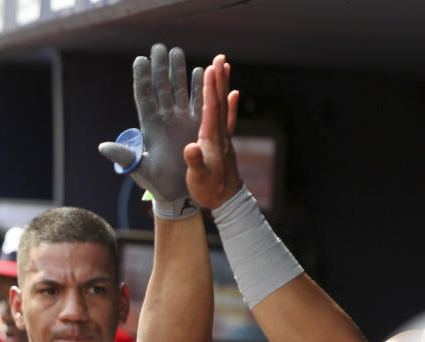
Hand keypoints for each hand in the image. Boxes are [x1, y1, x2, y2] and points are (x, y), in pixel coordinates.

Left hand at [98, 44, 202, 209]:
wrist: (179, 194)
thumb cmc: (155, 185)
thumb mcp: (138, 170)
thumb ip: (124, 156)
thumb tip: (102, 147)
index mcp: (149, 126)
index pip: (144, 96)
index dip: (142, 78)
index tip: (140, 59)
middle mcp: (164, 119)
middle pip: (162, 86)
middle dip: (160, 66)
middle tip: (158, 46)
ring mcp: (181, 120)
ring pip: (179, 89)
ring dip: (178, 70)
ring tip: (176, 51)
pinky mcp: (196, 125)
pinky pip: (198, 101)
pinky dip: (200, 86)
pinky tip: (201, 70)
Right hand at [184, 54, 241, 208]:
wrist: (226, 200)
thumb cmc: (208, 190)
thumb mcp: (197, 178)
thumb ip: (194, 163)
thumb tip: (191, 148)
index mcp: (211, 139)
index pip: (211, 109)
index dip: (210, 89)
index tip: (210, 69)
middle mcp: (220, 134)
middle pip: (220, 101)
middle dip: (219, 79)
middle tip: (220, 57)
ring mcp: (224, 136)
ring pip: (224, 105)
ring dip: (223, 85)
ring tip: (224, 65)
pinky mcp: (226, 142)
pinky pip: (229, 118)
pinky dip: (231, 103)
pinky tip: (233, 93)